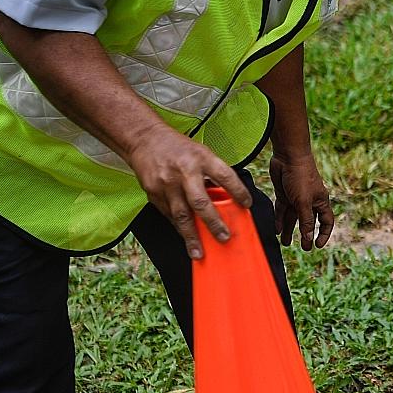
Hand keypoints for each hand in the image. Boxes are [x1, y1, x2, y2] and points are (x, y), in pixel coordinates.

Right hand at [125, 123, 250, 259]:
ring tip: (199, 253)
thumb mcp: (201, 153)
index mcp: (201, 158)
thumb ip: (213, 174)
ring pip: (181, 215)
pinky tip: (186, 238)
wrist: (144, 139)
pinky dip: (178, 227)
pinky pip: (169, 215)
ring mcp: (167, 183)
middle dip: (214, 223)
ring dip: (191, 237)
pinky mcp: (153, 192)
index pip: (225, 176)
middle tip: (224, 238)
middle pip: (201, 202)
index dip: (238, 191)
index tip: (247, 205)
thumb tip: (229, 200)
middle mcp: (184, 172)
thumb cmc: (179, 149)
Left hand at [271, 152, 333, 247]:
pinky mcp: (284, 193)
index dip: (324, 234)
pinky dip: (279, 219)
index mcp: (320, 202)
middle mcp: (309, 201)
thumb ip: (306, 221)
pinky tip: (276, 229)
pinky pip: (282, 210)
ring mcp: (296, 197)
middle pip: (308, 222)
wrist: (288, 156)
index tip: (317, 245)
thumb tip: (308, 238)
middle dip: (305, 235)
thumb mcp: (304, 202)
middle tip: (302, 248)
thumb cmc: (301, 177)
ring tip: (285, 243)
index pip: (326, 222)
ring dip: (289, 230)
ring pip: (293, 218)